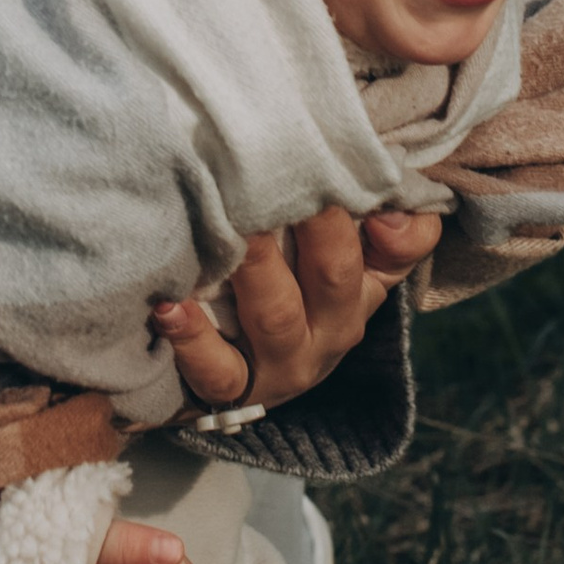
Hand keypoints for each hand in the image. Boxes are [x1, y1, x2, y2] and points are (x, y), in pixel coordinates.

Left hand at [155, 204, 442, 419]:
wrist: (237, 364)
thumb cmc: (289, 279)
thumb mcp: (346, 252)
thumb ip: (378, 218)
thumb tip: (391, 209)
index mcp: (363, 288)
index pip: (393, 251)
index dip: (381, 219)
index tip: (344, 172)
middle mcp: (331, 328)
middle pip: (333, 274)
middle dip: (310, 225)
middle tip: (275, 176)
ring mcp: (283, 364)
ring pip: (275, 318)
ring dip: (253, 271)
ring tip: (225, 231)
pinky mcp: (234, 391)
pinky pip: (218, 372)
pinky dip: (192, 341)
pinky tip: (169, 307)